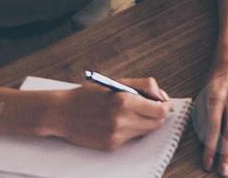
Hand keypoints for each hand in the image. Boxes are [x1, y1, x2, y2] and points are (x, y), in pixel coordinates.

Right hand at [50, 76, 169, 150]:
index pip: (160, 110)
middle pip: (156, 123)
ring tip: (134, 112)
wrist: (61, 113)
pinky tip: (119, 121)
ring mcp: (116, 135)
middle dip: (158, 115)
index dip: (166, 106)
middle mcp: (122, 120)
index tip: (166, 102)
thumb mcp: (117, 82)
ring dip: (145, 122)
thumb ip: (144, 87)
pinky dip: (131, 129)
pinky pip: (131, 138)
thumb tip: (162, 96)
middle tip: (154, 107)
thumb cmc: (88, 95)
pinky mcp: (111, 145)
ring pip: (145, 131)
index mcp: (125, 101)